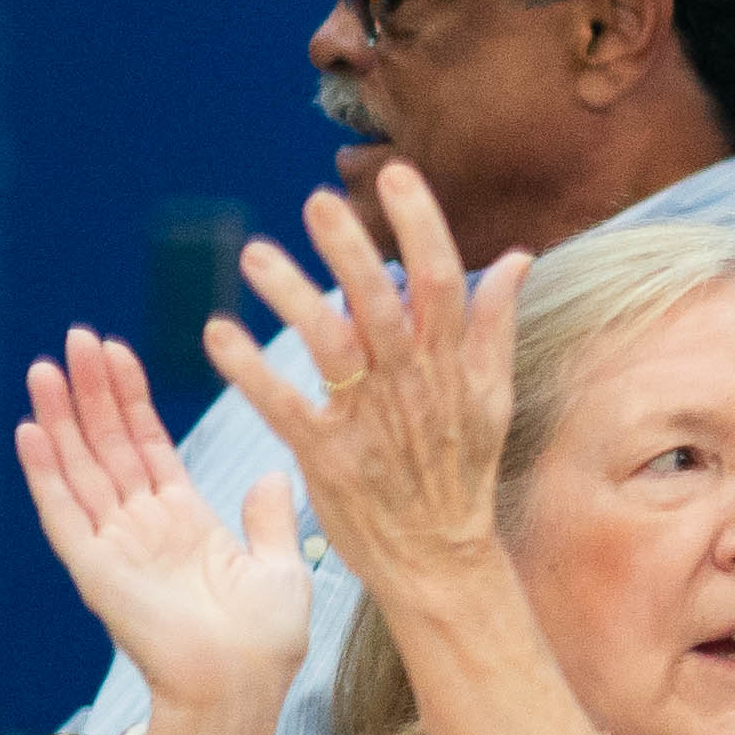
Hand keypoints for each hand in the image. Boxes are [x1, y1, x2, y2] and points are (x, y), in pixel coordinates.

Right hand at [11, 330, 312, 734]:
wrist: (242, 689)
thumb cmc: (265, 643)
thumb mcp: (280, 569)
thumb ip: (268, 520)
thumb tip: (270, 475)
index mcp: (185, 523)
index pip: (149, 446)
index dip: (132, 400)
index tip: (119, 352)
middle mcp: (143, 527)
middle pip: (108, 445)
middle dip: (92, 391)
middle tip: (75, 337)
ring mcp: (115, 546)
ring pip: (79, 468)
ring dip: (61, 417)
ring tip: (45, 367)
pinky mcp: (94, 569)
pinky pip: (62, 512)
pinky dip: (45, 471)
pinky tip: (31, 429)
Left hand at [212, 167, 528, 611]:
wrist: (440, 559)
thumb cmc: (461, 473)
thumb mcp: (493, 396)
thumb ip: (495, 324)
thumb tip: (518, 257)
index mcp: (453, 365)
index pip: (442, 281)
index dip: (421, 226)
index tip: (399, 175)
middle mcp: (413, 386)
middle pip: (383, 305)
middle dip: (352, 251)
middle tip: (317, 201)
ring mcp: (370, 421)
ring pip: (331, 347)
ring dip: (292, 299)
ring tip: (254, 256)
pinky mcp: (328, 457)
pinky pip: (284, 406)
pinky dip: (250, 370)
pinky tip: (216, 334)